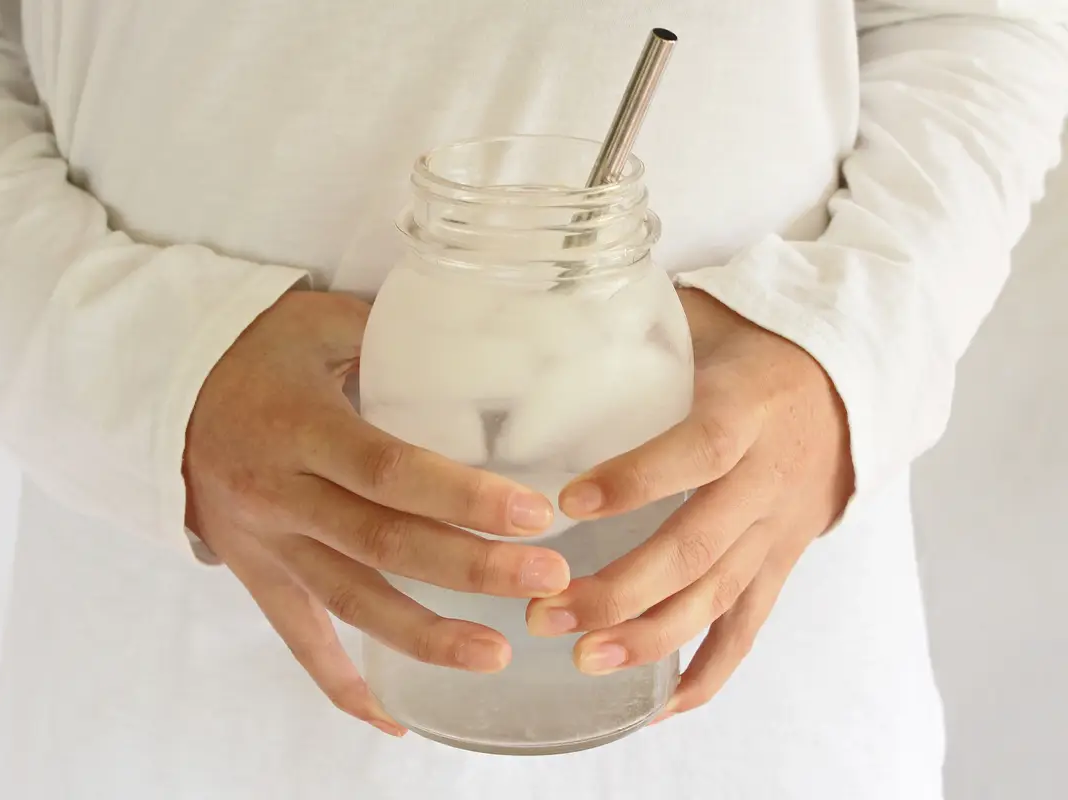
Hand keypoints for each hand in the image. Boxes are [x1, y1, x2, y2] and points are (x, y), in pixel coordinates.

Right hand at [184, 290, 567, 735]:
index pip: (388, 472)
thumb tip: (484, 345)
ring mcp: (266, 546)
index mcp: (298, 428)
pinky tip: (397, 717)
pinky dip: (345, 685)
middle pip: (382, 544)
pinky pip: (300, 642)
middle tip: (546, 579)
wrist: (164, 393)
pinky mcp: (257, 577)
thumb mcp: (317, 322)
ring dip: (424, 637)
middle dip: (469, 569)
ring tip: (496, 655)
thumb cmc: (253, 351)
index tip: (534, 514)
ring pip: (350, 603)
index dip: (462, 499)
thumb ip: (392, 336)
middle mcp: (279, 495)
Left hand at [526, 288, 853, 716]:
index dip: (636, 480)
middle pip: (697, 547)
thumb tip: (547, 299)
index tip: (568, 502)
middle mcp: (764, 480)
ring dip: (650, 637)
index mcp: (745, 412)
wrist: (851, 387)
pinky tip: (657, 704)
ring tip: (584, 659)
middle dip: (621, 589)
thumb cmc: (760, 349)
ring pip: (716, 598)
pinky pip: (747, 629)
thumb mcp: (710, 319)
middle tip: (548, 610)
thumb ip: (639, 320)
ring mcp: (774, 532)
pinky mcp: (778, 564)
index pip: (694, 452)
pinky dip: (707, 672)